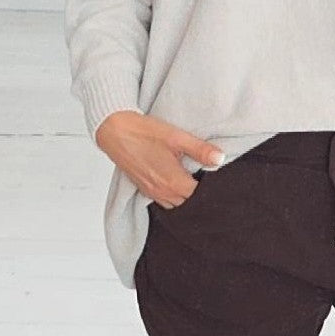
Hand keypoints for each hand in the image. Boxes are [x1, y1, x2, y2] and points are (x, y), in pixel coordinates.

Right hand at [94, 110, 225, 207]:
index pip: (201, 196)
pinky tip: (176, 181)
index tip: (216, 178)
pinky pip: (164, 200)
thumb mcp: (177, 137)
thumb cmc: (143, 133)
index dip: (211, 189)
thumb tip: (220, 159)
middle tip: (206, 178)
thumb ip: (200, 150)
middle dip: (199, 194)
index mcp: (174, 182)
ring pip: (177, 204)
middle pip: (190, 203)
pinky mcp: (144, 189)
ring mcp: (152, 193)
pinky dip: (173, 196)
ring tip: (192, 180)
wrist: (114, 131)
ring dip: (185, 196)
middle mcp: (163, 192)